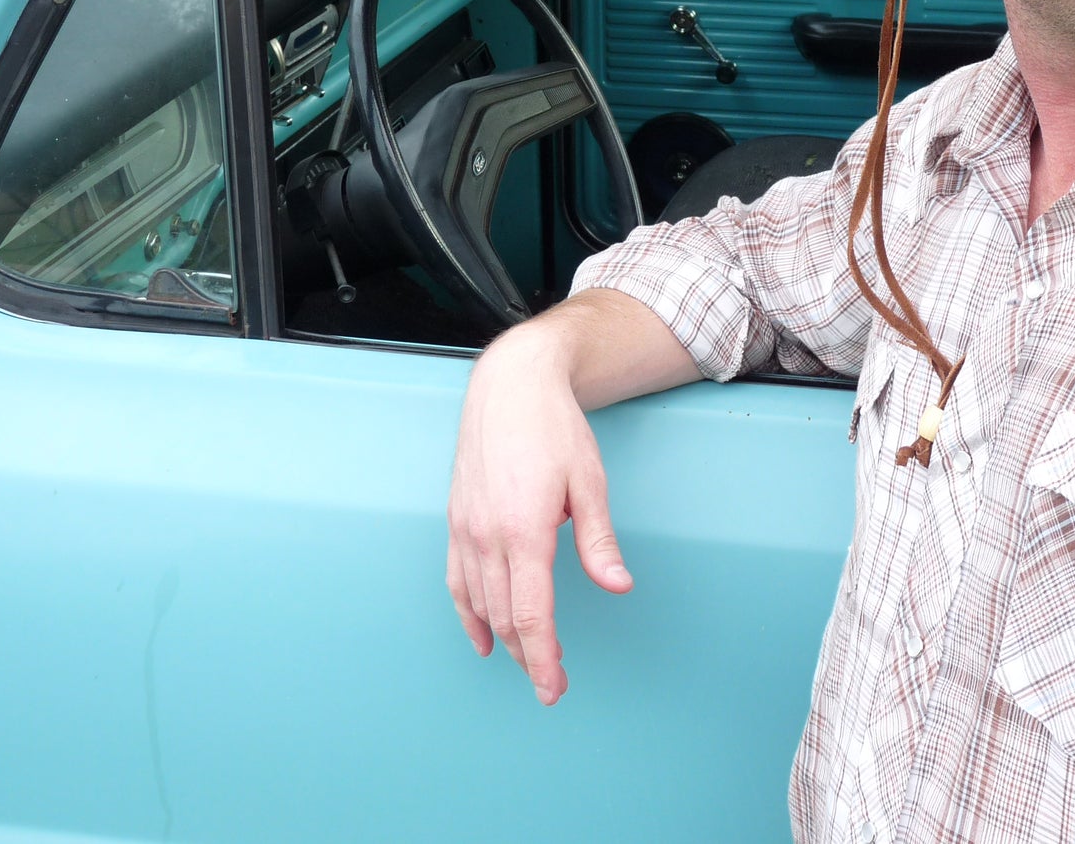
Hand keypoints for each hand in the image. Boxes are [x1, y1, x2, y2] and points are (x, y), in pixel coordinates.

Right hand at [446, 319, 632, 704]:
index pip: (531, 613)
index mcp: (524, 530)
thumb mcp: (589, 483)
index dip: (543, 656)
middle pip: (505, 616)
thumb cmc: (553, 429)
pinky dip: (469, 613)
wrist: (509, 387)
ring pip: (479, 603)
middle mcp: (487, 535)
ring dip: (503, 639)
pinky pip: (457, 580)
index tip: (555, 686)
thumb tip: (618, 586)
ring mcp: (465, 529)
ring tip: (527, 664)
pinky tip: (483, 635)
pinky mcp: (456, 521)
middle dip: (528, 657)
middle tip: (551, 686)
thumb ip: (598, 542)